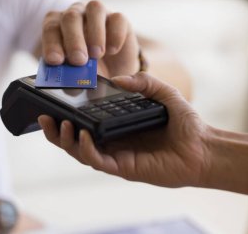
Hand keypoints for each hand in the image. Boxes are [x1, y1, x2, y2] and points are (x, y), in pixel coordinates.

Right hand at [38, 72, 211, 187]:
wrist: (203, 147)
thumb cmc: (186, 124)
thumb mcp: (165, 94)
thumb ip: (144, 83)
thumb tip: (120, 78)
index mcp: (117, 126)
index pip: (86, 121)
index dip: (68, 114)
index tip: (55, 102)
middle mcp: (113, 141)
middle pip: (75, 139)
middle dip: (56, 131)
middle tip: (43, 117)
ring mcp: (117, 155)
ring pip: (81, 152)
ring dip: (66, 140)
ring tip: (62, 124)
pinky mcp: (123, 168)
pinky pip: (98, 160)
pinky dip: (86, 149)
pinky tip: (83, 135)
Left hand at [41, 0, 138, 76]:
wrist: (112, 72)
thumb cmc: (88, 72)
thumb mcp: (77, 78)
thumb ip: (72, 80)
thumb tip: (73, 86)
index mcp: (58, 28)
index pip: (51, 29)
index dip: (52, 44)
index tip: (55, 61)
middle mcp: (76, 16)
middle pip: (71, 18)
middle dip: (74, 40)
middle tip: (79, 60)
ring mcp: (98, 15)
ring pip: (94, 9)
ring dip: (95, 32)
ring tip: (97, 55)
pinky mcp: (118, 19)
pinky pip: (117, 18)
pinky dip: (115, 34)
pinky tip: (112, 50)